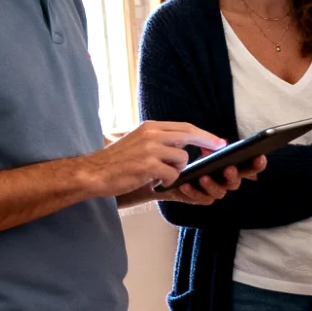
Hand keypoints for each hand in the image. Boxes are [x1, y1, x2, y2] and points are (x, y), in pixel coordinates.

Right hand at [80, 120, 224, 196]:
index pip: (184, 127)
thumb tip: (184, 145)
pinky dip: (168, 181)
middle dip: (207, 143)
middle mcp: (151, 135)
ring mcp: (150, 149)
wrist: (93, 173)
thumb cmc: (116, 162)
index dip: (204, 134)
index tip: (218, 141)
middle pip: (189, 135)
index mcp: (150, 127)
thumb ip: (159, 141)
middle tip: (217, 152)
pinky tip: (156, 183)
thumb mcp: (138, 142)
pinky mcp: (148, 166)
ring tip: (161, 175)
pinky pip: (173, 174)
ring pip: (182, 158)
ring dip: (177, 170)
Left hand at [151, 155, 266, 205]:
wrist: (165, 170)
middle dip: (234, 175)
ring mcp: (212, 191)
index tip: (259, 157)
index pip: (249, 166)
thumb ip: (210, 143)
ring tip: (203, 177)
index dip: (257, 164)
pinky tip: (186, 184)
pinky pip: (202, 199)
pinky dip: (194, 192)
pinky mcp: (199, 199)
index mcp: (230, 166)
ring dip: (213, 185)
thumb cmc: (185, 157)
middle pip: (236, 182)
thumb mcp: (197, 145)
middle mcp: (224, 181)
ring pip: (220, 193)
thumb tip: (223, 144)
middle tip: (228, 168)